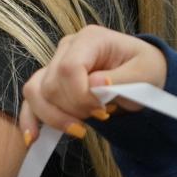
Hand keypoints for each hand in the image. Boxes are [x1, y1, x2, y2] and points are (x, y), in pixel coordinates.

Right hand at [18, 25, 167, 145]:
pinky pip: (32, 99)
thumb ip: (119, 80)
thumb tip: (93, 85)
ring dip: (55, 116)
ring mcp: (56, 63)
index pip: (69, 68)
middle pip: (51, 84)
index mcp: (90, 39)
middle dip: (74, 109)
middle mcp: (67, 47)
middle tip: (102, 115)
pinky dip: (30, 118)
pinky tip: (33, 138)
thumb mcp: (144, 74)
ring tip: (79, 129)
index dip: (80, 95)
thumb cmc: (146, 70)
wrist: (143, 73)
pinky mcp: (50, 81)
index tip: (102, 111)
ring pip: (36, 92)